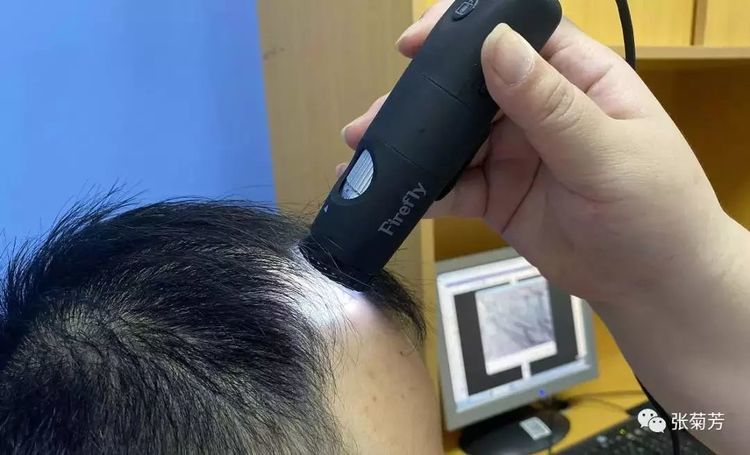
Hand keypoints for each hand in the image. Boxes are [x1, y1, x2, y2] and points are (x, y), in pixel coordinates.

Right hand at [339, 0, 731, 304]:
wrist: (652, 285)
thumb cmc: (654, 211)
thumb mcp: (606, 153)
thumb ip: (549, 104)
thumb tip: (494, 43)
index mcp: (575, 77)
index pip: (516, 34)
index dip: (462, 31)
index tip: (413, 45)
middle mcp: (537, 107)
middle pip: (468, 88)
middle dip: (420, 100)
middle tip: (372, 122)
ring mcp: (513, 152)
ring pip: (452, 138)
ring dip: (410, 146)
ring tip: (363, 156)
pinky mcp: (496, 194)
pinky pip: (453, 185)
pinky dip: (423, 190)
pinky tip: (393, 196)